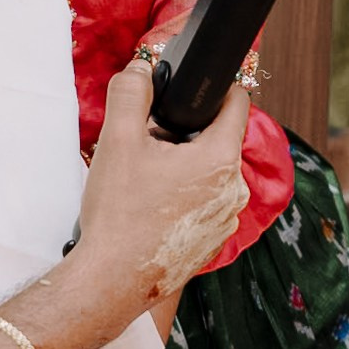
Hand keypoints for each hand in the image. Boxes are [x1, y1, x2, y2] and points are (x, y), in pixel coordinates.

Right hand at [76, 63, 248, 312]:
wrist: (111, 279)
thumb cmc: (119, 213)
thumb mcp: (117, 139)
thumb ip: (130, 92)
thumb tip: (140, 69)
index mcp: (220, 158)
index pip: (237, 103)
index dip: (213, 89)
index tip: (189, 89)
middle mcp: (234, 190)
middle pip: (217, 140)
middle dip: (185, 132)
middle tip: (148, 141)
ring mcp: (226, 220)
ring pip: (209, 174)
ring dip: (182, 166)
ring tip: (144, 178)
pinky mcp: (211, 242)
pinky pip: (203, 204)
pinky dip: (182, 197)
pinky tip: (149, 206)